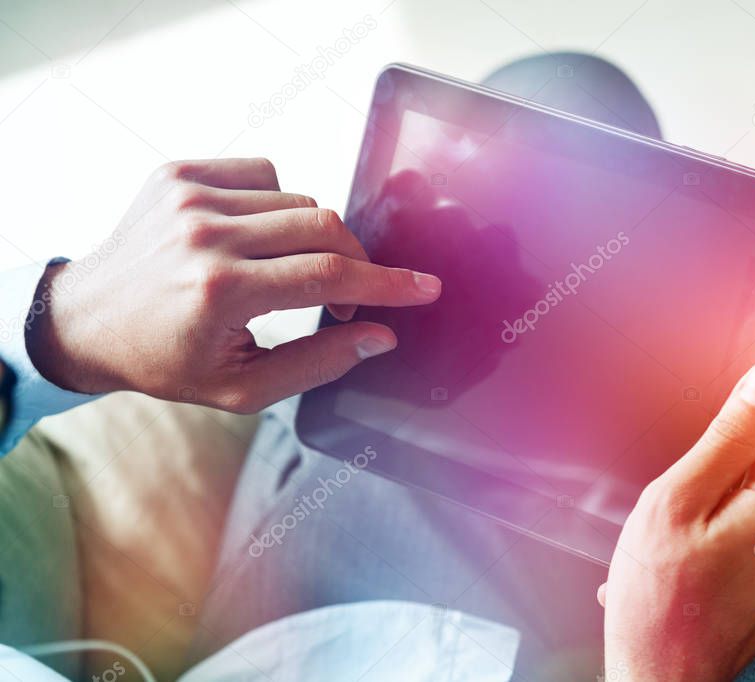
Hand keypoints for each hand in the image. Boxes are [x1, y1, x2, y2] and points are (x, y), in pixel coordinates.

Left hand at [25, 158, 441, 411]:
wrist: (87, 321)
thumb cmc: (167, 361)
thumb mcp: (243, 388)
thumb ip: (319, 363)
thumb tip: (380, 335)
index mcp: (222, 290)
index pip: (331, 275)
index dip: (387, 284)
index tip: (424, 287)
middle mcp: (206, 233)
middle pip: (324, 225)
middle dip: (355, 260)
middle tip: (345, 296)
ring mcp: (189, 195)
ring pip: (299, 198)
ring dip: (310, 237)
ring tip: (281, 272)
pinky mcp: (179, 173)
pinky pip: (263, 174)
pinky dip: (275, 205)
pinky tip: (251, 237)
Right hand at [599, 363, 754, 680]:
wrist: (664, 675)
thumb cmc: (661, 601)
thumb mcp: (678, 500)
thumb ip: (727, 437)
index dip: (722, 435)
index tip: (694, 463)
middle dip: (714, 476)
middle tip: (678, 513)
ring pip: (753, 496)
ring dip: (713, 508)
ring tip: (680, 544)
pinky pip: (754, 531)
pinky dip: (720, 537)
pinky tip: (688, 563)